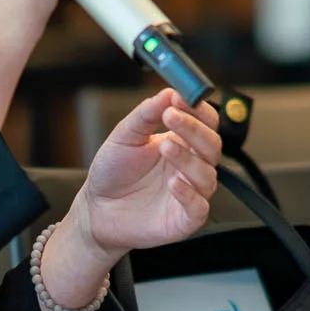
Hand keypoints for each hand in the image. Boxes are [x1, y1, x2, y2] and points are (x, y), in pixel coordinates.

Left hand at [40, 91, 221, 306]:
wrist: (97, 209)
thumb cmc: (113, 173)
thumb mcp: (125, 135)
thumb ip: (147, 114)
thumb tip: (169, 91)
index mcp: (182, 142)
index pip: (205, 122)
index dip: (197, 109)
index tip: (180, 98)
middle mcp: (190, 166)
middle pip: (212, 145)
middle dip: (194, 129)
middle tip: (171, 117)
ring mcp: (190, 193)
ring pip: (207, 175)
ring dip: (188, 159)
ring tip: (165, 148)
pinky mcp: (184, 219)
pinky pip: (198, 207)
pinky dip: (189, 194)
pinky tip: (172, 183)